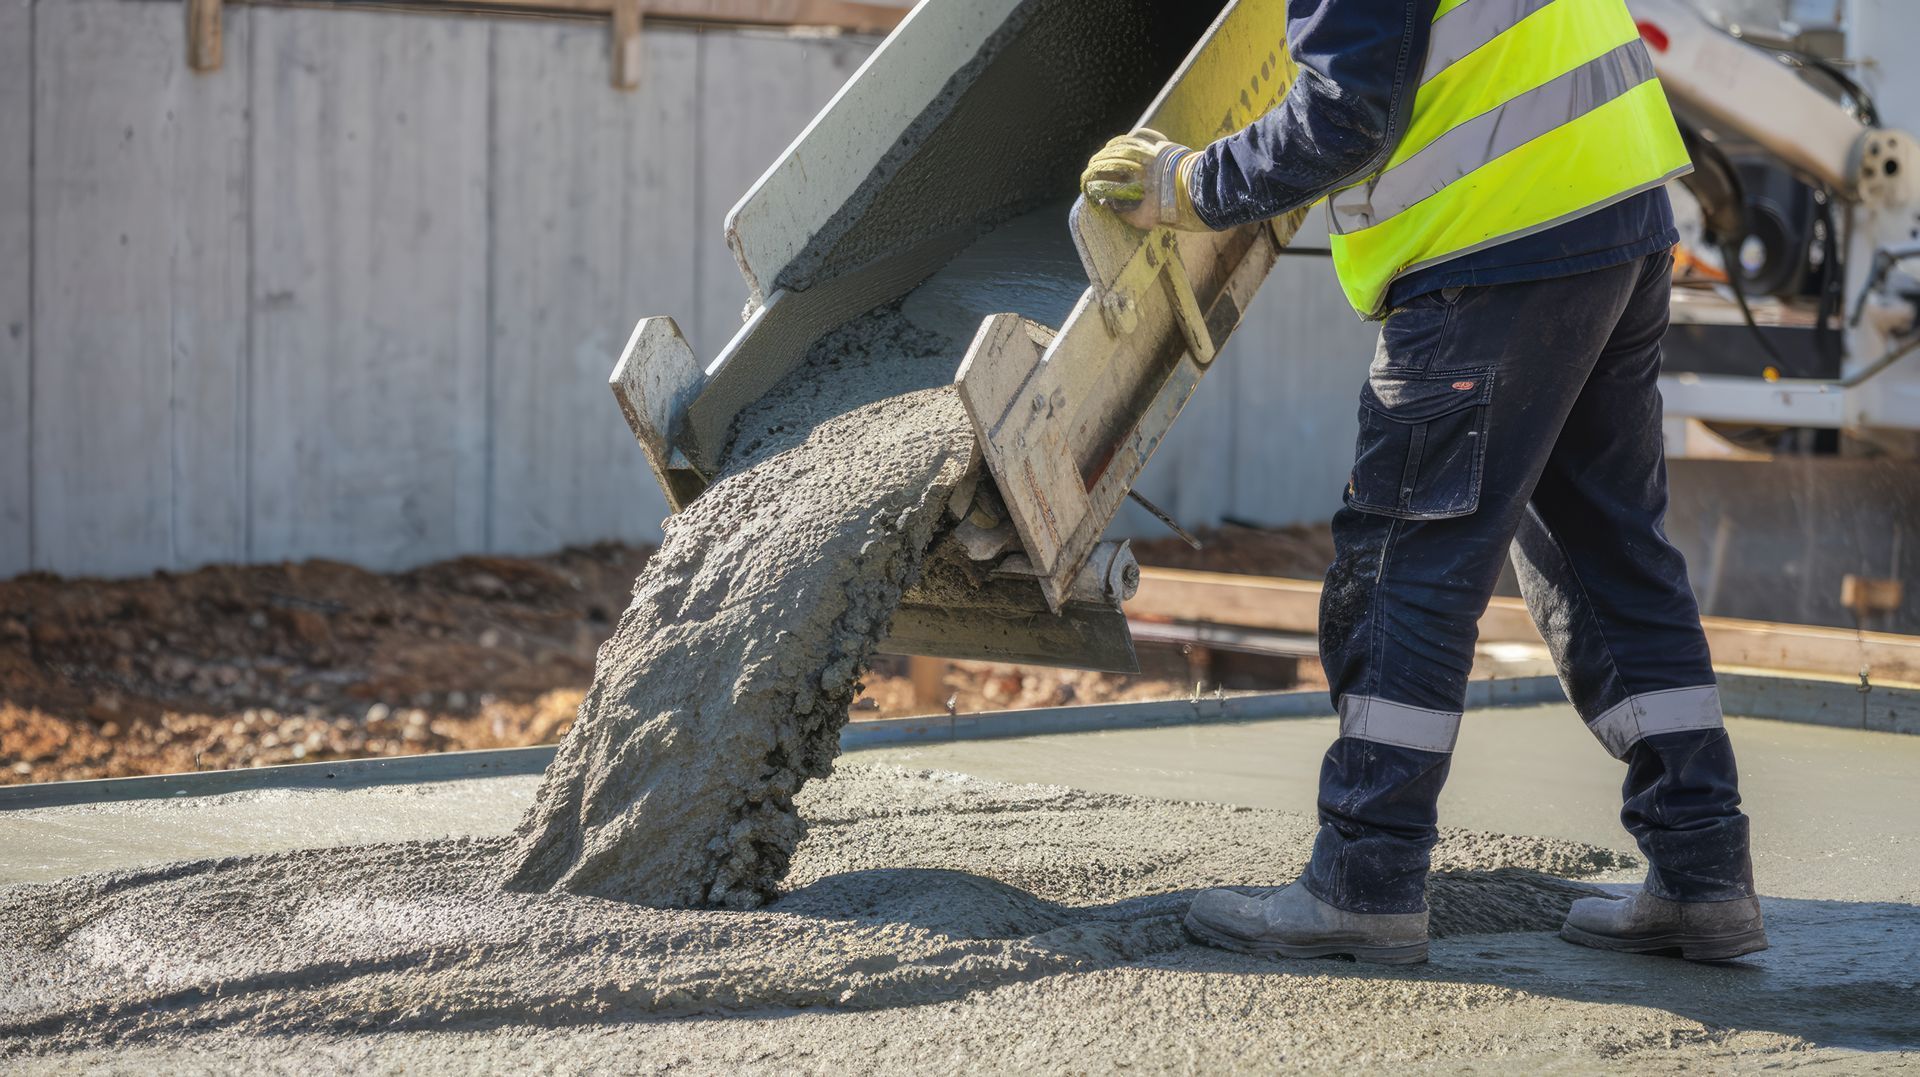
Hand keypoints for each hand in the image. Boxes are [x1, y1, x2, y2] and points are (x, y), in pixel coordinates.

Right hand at [1081, 129, 1209, 230]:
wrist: (1197, 193)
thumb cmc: (1171, 210)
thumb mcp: (1144, 219)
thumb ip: (1125, 214)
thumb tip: (1109, 205)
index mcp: (1128, 182)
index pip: (1102, 179)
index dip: (1091, 181)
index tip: (1086, 184)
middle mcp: (1135, 163)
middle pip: (1109, 158)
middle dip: (1097, 163)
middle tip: (1092, 166)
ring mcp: (1148, 151)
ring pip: (1123, 143)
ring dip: (1112, 146)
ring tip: (1106, 149)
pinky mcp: (1162, 146)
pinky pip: (1145, 134)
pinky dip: (1136, 134)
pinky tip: (1131, 134)